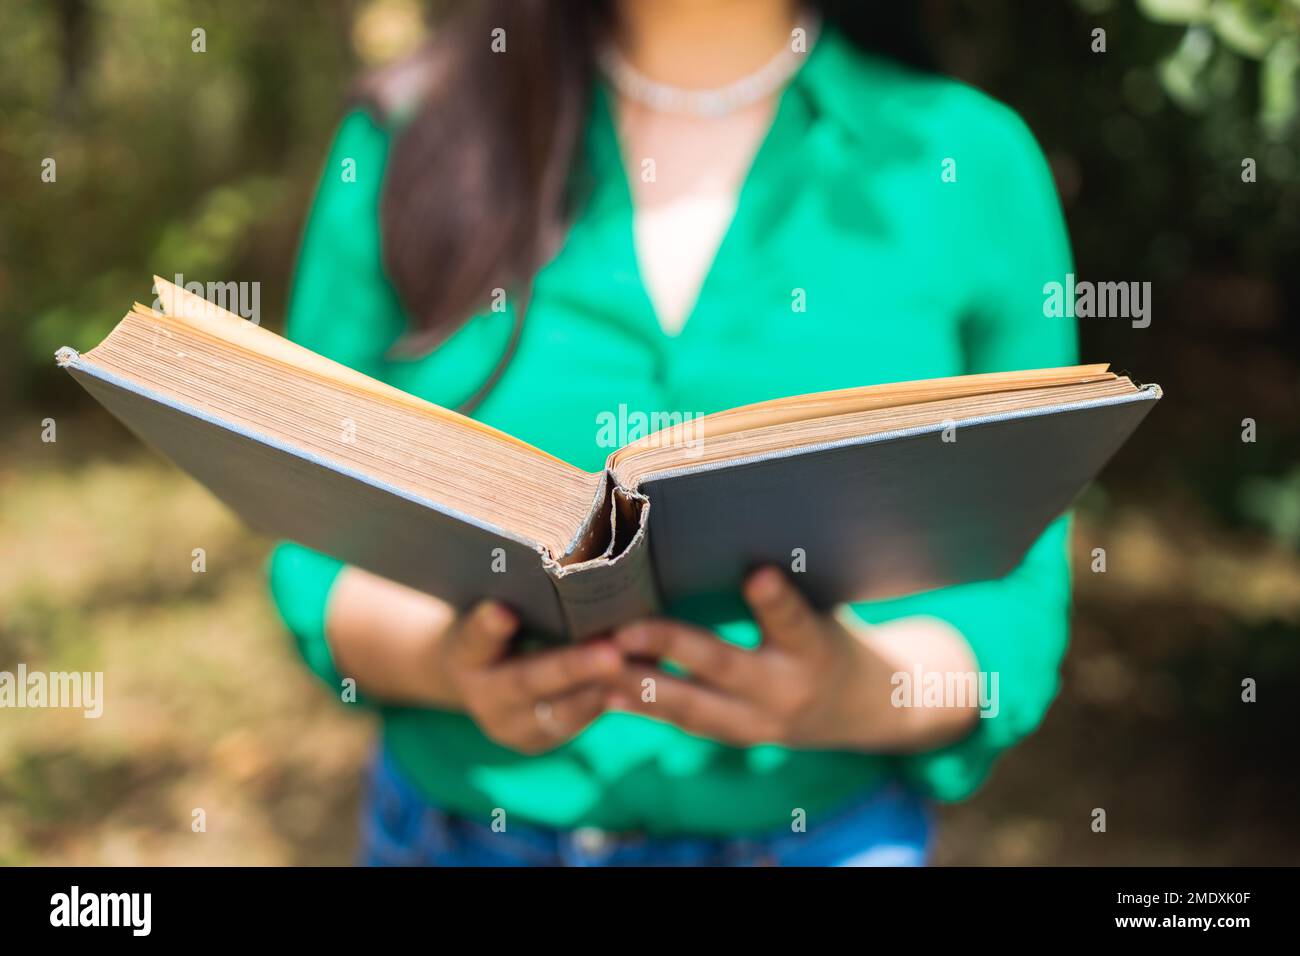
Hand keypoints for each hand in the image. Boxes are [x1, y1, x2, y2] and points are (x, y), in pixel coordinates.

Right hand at [431, 601, 622, 754]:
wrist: (476, 676)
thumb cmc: (498, 620)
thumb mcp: (495, 604)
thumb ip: (519, 595)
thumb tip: (572, 559)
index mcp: (462, 654)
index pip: (473, 639)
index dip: (488, 628)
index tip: (503, 612)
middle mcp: (481, 695)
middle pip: (526, 681)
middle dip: (573, 668)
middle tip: (611, 654)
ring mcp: (508, 726)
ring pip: (557, 712)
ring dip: (599, 691)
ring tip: (636, 671)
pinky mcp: (535, 741)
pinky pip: (575, 723)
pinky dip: (606, 702)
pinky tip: (636, 685)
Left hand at [605, 568, 978, 750]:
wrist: (865, 707)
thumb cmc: (833, 633)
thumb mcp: (825, 605)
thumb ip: (783, 584)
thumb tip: (734, 519)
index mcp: (817, 649)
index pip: (796, 620)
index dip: (776, 600)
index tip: (759, 574)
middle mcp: (788, 691)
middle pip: (724, 665)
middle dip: (670, 646)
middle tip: (624, 628)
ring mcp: (760, 723)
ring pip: (692, 705)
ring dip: (639, 683)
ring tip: (596, 660)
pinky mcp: (737, 737)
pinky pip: (684, 722)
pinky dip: (643, 706)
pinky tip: (603, 690)